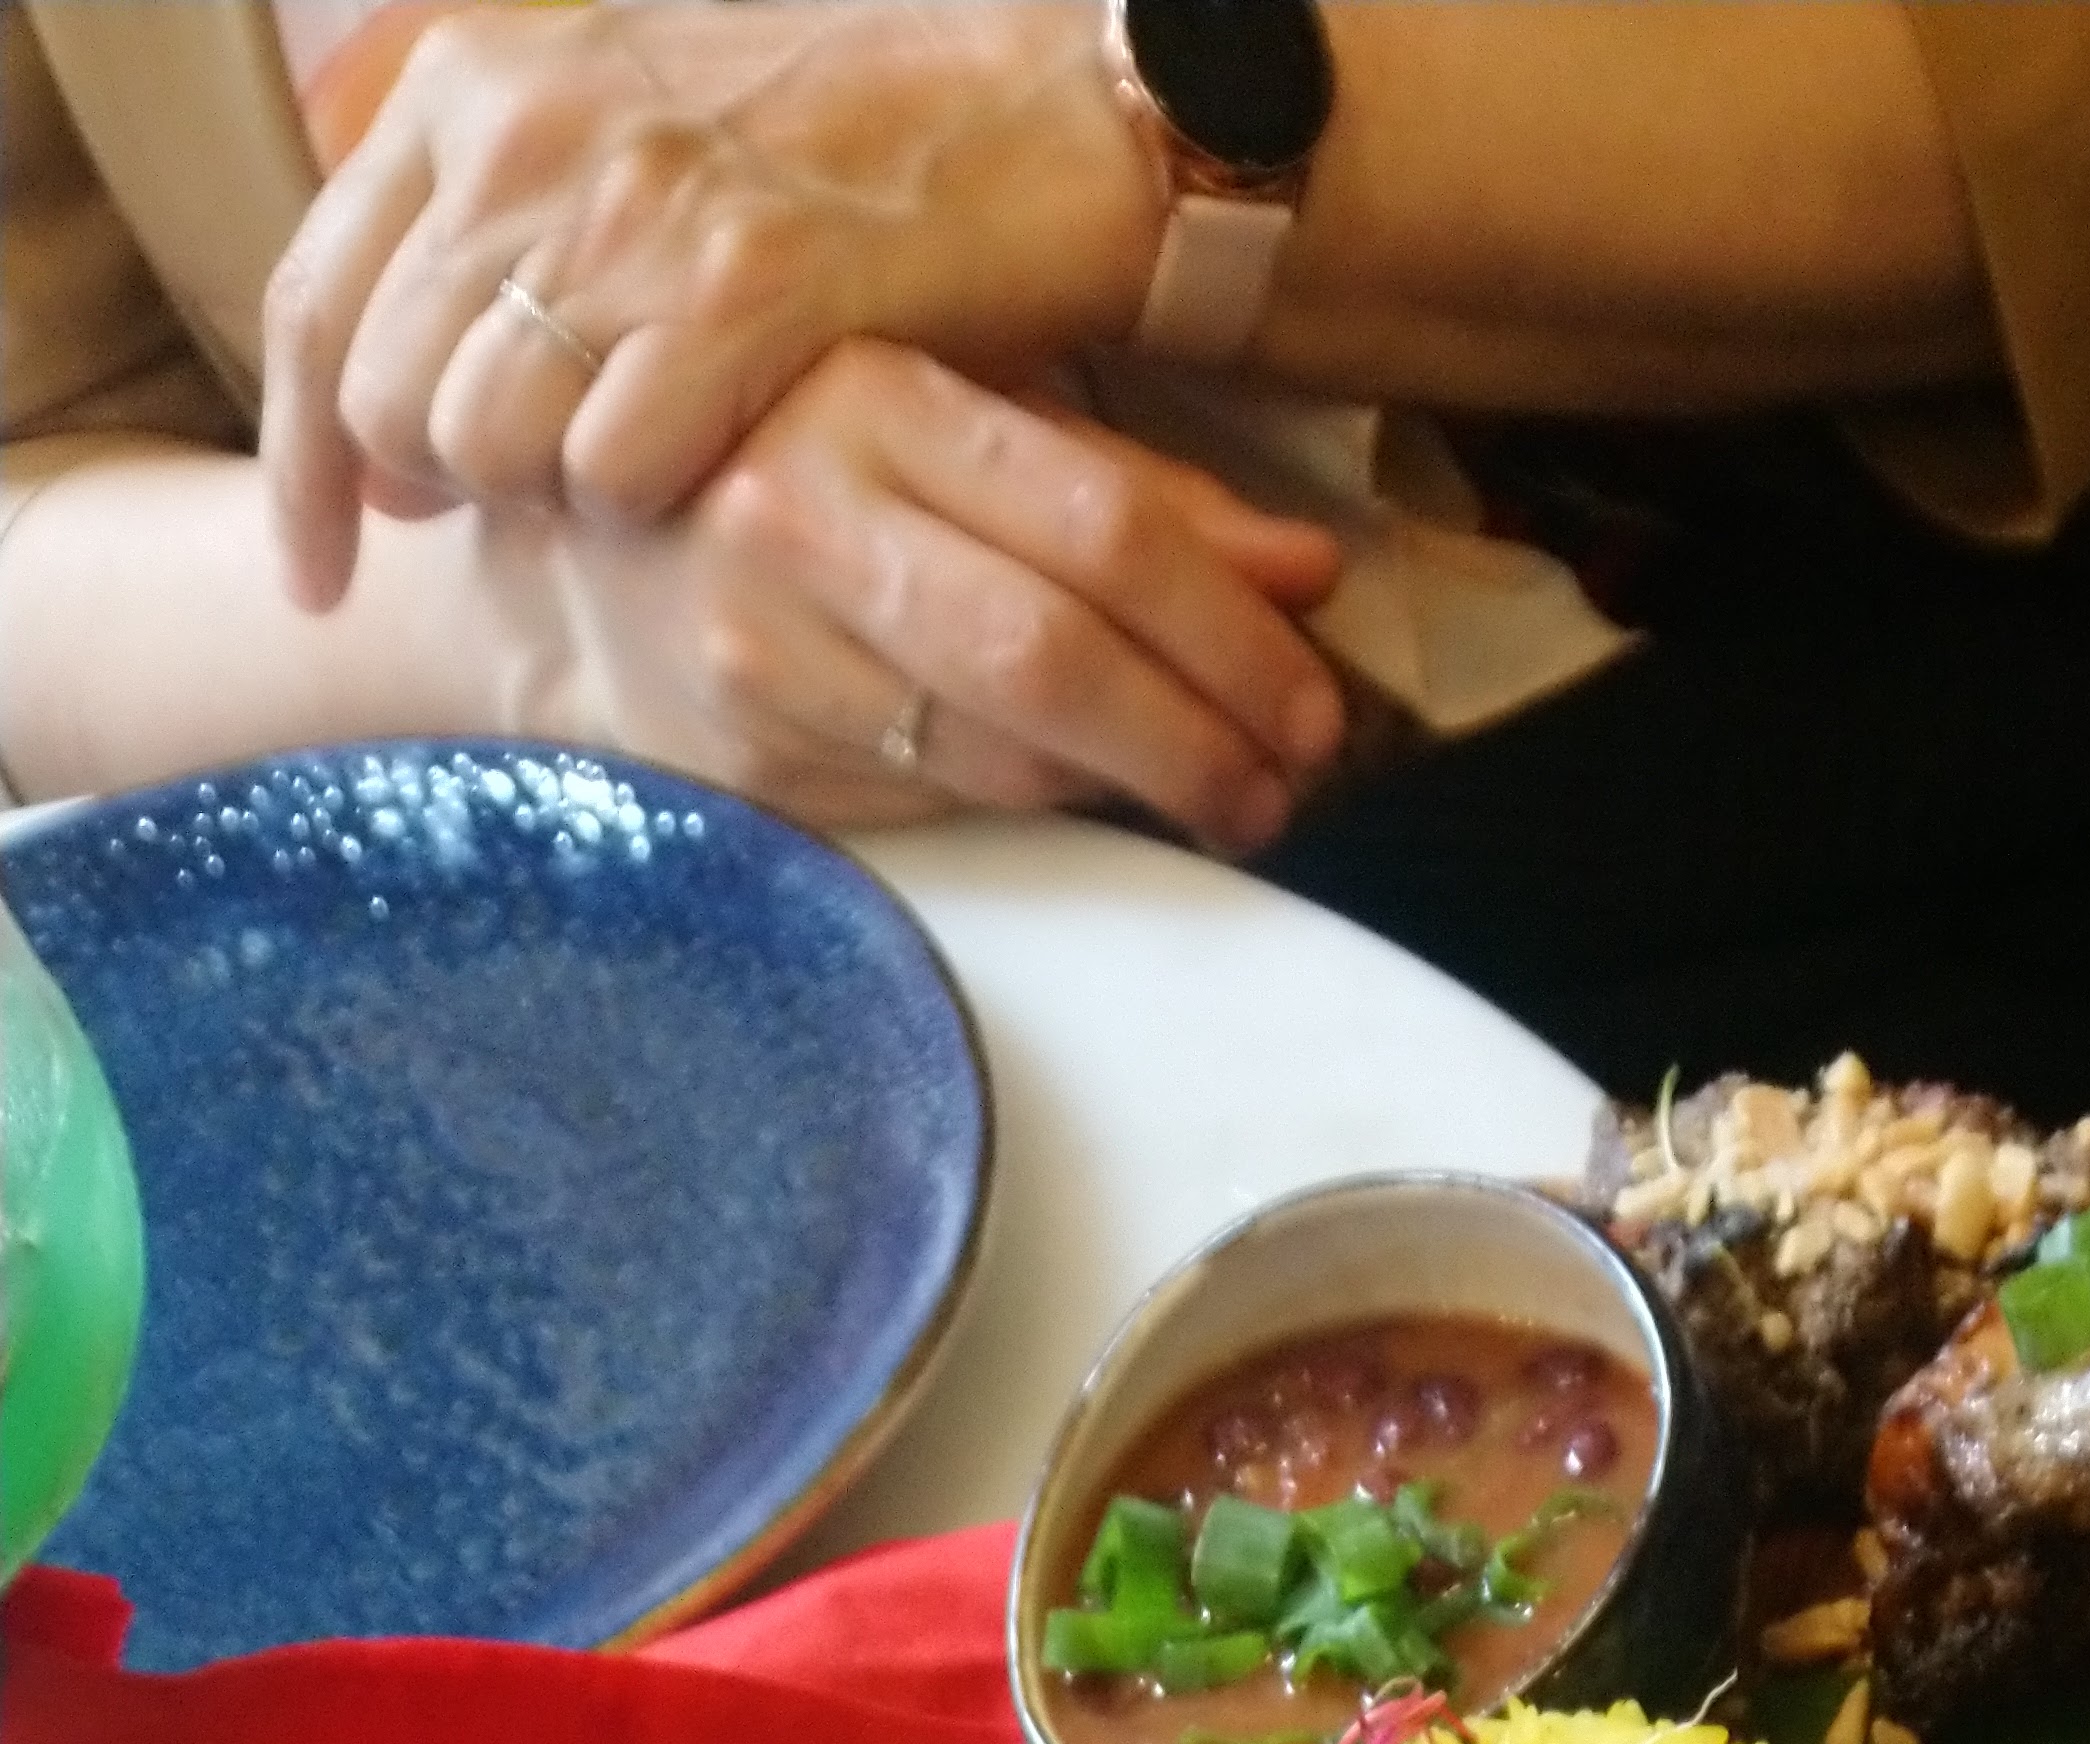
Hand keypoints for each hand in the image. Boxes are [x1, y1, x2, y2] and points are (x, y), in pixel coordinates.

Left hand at [265, 0, 1150, 605]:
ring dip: (557, 506)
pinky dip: (653, 506)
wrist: (1041, 107)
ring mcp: (634, 206)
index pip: (313, 301)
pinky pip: (617, 465)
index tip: (316, 569)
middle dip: (443, 497)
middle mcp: (529, 131)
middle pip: (390, 399)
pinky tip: (711, 481)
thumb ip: (498, 230)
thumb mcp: (619, 130)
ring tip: (642, 485)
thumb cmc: (837, 146)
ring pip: (489, 446)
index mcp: (476, 84)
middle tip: (521, 530)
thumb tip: (403, 404)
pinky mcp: (746, 285)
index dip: (299, 461)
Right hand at [492, 340, 1343, 841]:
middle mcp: (805, 511)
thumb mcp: (959, 427)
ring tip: (1233, 801)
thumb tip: (1306, 574)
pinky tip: (1110, 803)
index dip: (1233, 629)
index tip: (1315, 699)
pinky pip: (946, 799)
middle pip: (1056, 648)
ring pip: (1005, 745)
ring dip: (1145, 789)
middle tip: (1291, 783)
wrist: (577, 566)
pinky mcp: (751, 754)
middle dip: (1203, 732)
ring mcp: (764, 644)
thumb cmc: (805, 476)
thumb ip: (1130, 491)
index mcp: (875, 393)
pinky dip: (1052, 808)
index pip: (1099, 522)